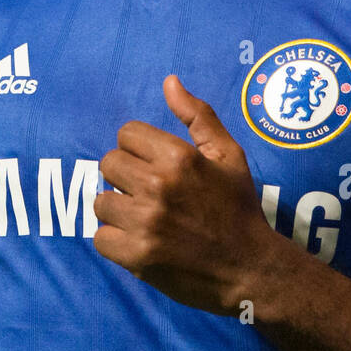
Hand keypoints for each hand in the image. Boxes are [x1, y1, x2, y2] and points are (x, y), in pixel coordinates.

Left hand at [94, 75, 274, 313]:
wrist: (250, 269)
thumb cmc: (238, 208)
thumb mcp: (228, 155)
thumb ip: (198, 116)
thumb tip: (169, 81)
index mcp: (178, 156)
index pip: (126, 134)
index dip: (139, 148)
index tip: (154, 165)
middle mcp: (158, 185)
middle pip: (108, 163)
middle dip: (125, 176)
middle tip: (148, 192)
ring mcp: (145, 222)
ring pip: (101, 201)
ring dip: (119, 210)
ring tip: (145, 219)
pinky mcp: (136, 255)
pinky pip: (100, 238)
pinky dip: (116, 242)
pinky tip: (139, 241)